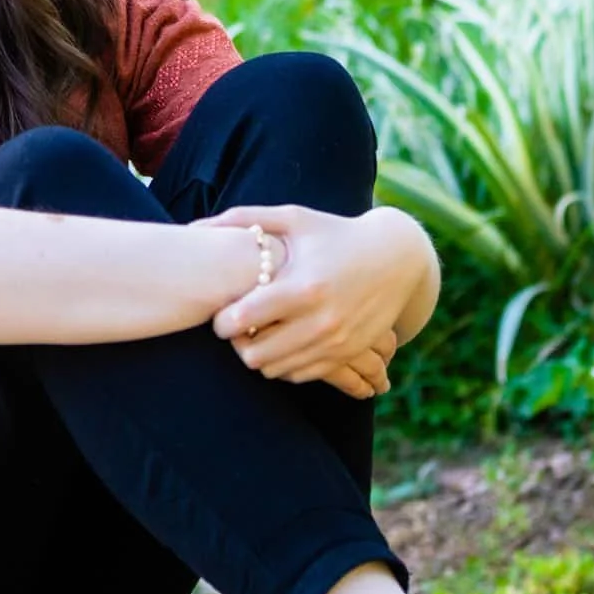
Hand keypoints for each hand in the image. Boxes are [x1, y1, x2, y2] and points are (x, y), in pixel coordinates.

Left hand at [197, 204, 430, 388]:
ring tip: (257, 333)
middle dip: (238, 344)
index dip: (222, 321)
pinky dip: (284, 364)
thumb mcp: (295, 219)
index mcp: (303, 287)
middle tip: (236, 327)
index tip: (220, 314)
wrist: (397, 259)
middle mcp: (321, 321)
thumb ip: (245, 219)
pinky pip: (300, 375)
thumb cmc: (337, 233)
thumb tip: (196, 225)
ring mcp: (336, 342)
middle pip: (255, 354)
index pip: (244, 318)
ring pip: (275, 370)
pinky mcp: (346, 354)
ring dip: (259, 355)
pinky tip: (280, 341)